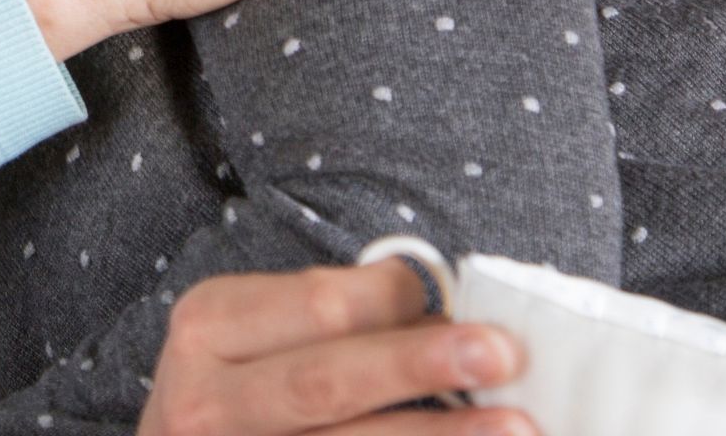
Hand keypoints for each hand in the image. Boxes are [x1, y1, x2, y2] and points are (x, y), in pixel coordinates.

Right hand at [141, 261, 532, 435]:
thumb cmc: (235, 384)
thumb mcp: (253, 331)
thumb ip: (332, 320)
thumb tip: (449, 319)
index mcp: (208, 327)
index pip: (319, 306)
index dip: (400, 301)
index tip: (456, 302)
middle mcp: (207, 401)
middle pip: (327, 381)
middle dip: (420, 365)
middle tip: (503, 354)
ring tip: (518, 427)